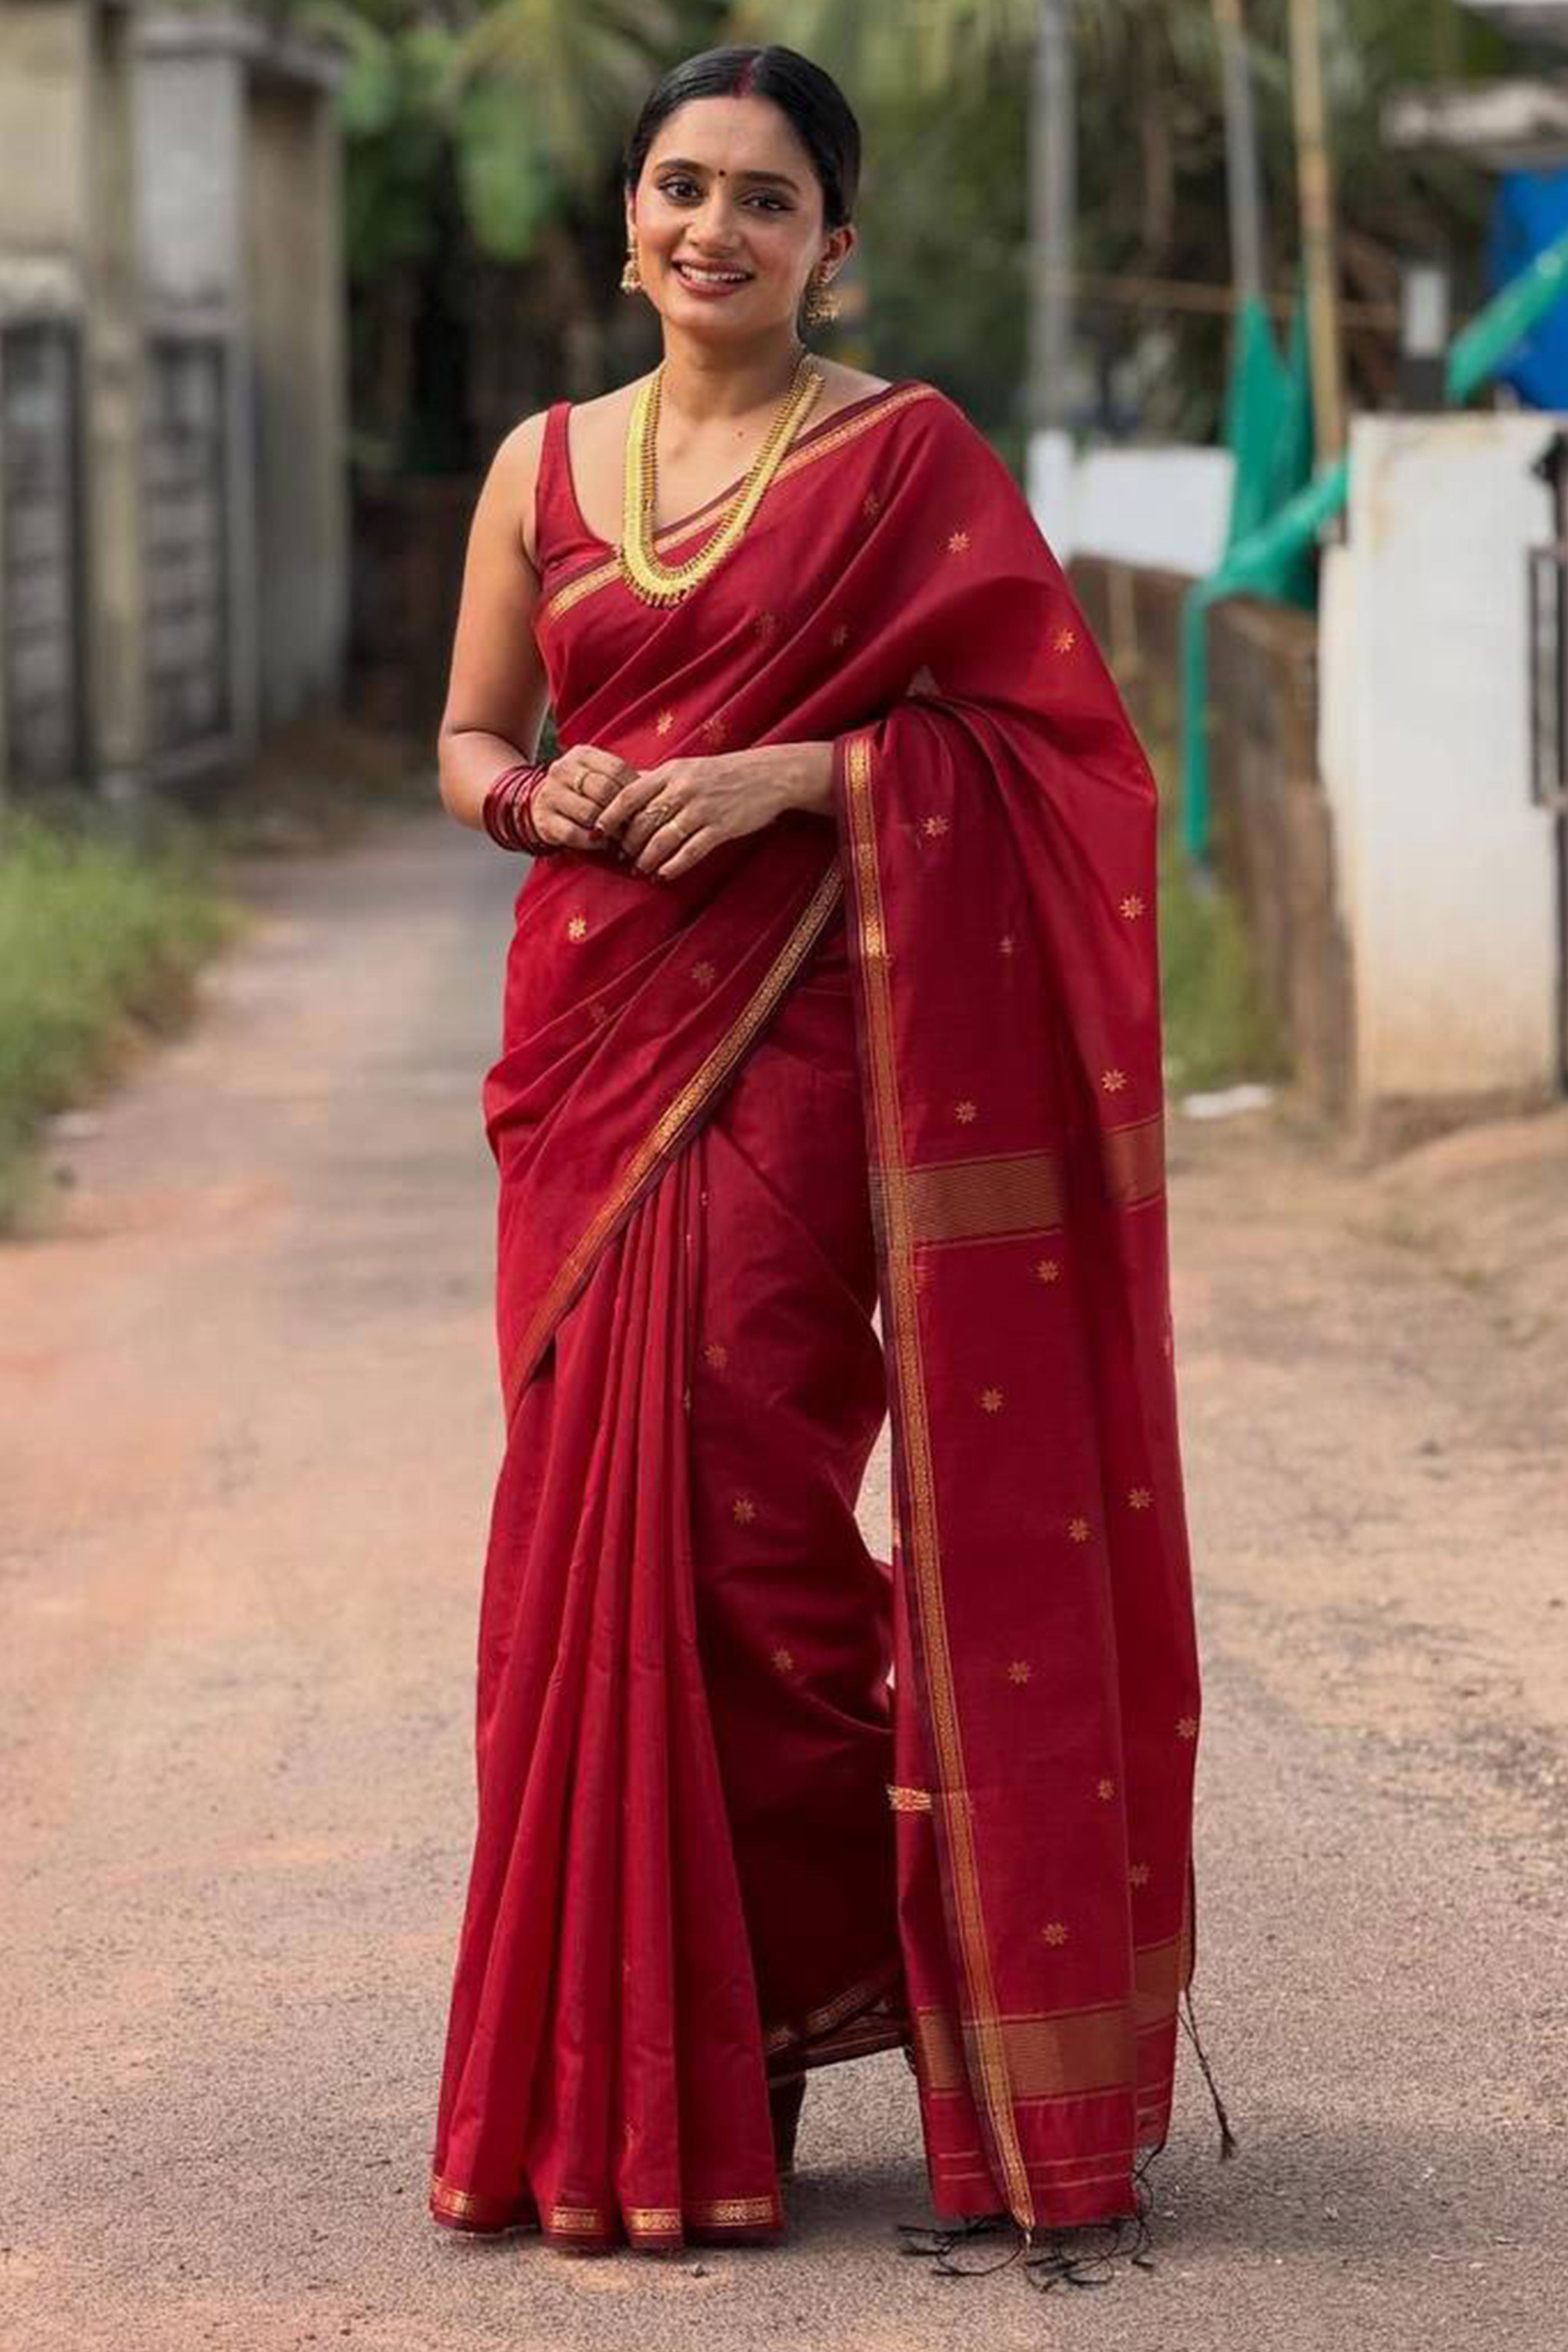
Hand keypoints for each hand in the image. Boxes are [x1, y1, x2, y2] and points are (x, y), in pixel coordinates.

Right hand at [530, 745, 639, 851]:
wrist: (539, 804)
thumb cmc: (581, 792)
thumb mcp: (598, 776)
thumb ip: (622, 780)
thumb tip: (655, 790)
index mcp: (581, 755)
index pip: (616, 768)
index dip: (634, 789)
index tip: (646, 805)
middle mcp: (562, 770)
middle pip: (604, 790)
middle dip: (624, 812)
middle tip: (637, 826)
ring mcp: (550, 794)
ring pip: (590, 813)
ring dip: (610, 829)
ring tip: (622, 837)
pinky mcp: (545, 821)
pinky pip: (574, 833)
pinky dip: (592, 841)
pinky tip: (601, 843)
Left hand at [594, 744, 829, 880]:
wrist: (768, 776)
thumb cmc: (723, 773)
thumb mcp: (687, 767)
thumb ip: (657, 780)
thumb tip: (625, 789)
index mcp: (671, 772)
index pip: (629, 794)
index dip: (610, 815)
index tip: (597, 831)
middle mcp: (683, 789)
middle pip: (644, 822)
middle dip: (629, 844)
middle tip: (622, 857)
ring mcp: (702, 809)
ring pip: (663, 840)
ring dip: (647, 859)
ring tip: (640, 869)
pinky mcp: (721, 828)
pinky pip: (690, 852)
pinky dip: (673, 866)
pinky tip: (664, 875)